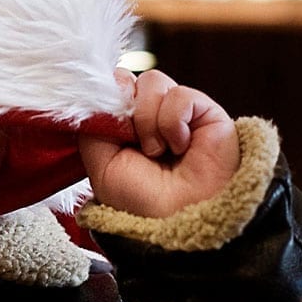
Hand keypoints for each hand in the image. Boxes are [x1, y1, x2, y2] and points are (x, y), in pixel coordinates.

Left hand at [79, 69, 239, 216]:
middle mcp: (153, 114)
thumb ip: (94, 124)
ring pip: (152, 81)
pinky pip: (179, 95)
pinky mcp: (206, 112)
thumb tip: (106, 88)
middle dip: (126, 111)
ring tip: (158, 151)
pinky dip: (173, 123)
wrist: (179, 221)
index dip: (107, 97)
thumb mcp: (101, 165)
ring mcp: (180, 112)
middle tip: (133, 142)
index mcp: (127, 125)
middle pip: (130, 79)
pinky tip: (181, 147)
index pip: (113, 86)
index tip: (107, 122)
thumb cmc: (142, 201)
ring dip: (148, 120)